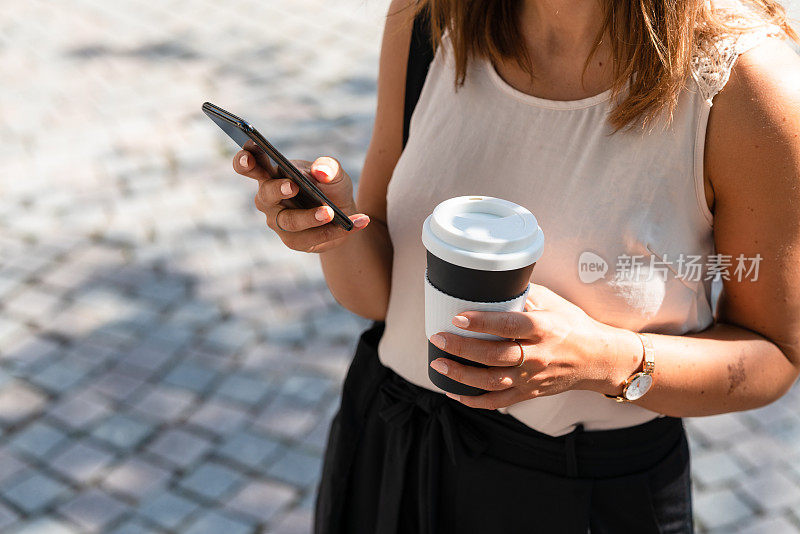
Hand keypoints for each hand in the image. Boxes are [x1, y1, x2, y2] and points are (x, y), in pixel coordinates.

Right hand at [232, 142, 370, 252]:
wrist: (344, 214)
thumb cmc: (330, 187)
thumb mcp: (335, 173)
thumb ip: (329, 167)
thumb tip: (320, 172)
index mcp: (272, 174)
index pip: (250, 164)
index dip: (245, 160)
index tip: (250, 154)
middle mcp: (269, 199)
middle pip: (264, 196)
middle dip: (277, 190)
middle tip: (292, 186)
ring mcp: (279, 222)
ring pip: (288, 222)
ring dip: (310, 217)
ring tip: (330, 212)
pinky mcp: (294, 241)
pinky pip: (310, 239)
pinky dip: (335, 231)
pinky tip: (357, 222)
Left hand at [428, 284, 640, 408]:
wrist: (599, 359)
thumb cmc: (573, 325)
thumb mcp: (553, 303)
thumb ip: (523, 294)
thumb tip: (490, 281)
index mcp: (543, 328)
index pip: (508, 326)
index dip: (481, 322)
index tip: (457, 317)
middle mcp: (538, 355)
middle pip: (494, 355)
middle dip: (462, 348)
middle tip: (436, 338)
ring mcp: (533, 378)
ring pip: (493, 382)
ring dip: (462, 376)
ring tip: (438, 365)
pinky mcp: (530, 393)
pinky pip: (499, 402)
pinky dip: (476, 401)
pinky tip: (455, 393)